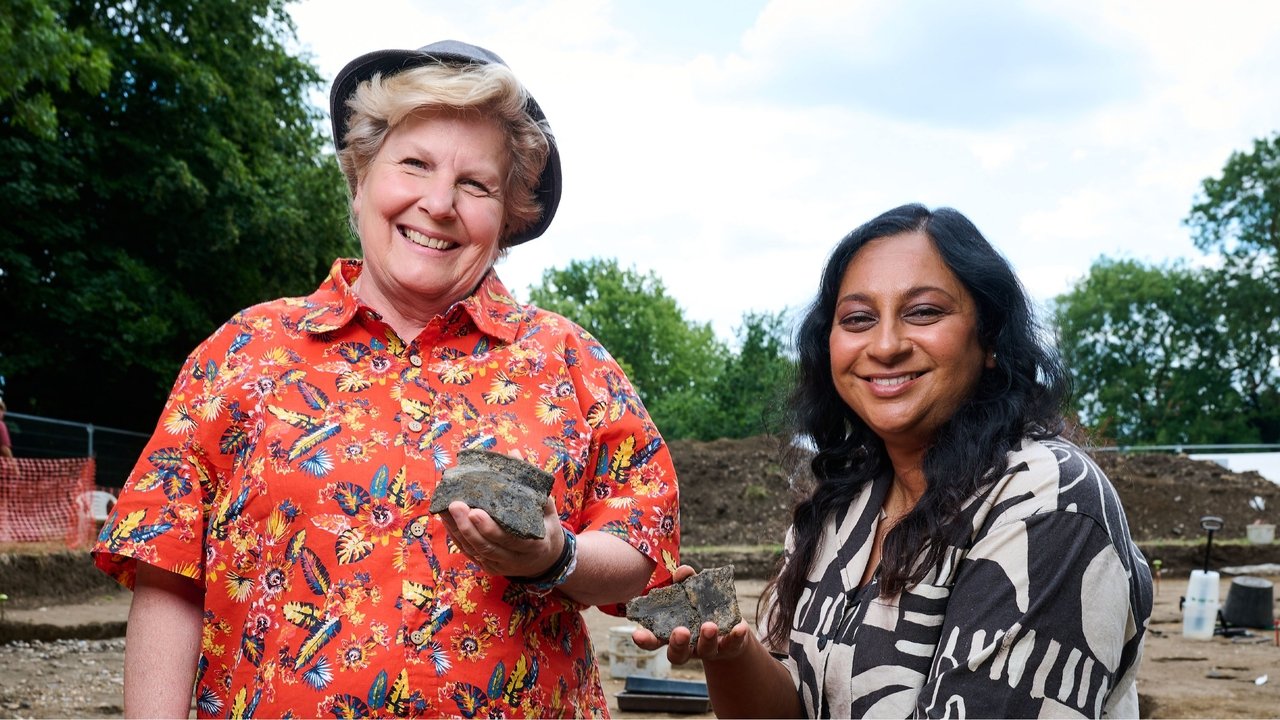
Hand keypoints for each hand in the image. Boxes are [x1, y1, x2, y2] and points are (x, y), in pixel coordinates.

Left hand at [436, 496, 563, 577]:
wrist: (545, 561)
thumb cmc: (545, 528)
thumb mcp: (546, 508)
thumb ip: (530, 484)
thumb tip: (513, 454)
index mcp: (534, 546)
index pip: (509, 539)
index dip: (490, 528)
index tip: (475, 511)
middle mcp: (515, 560)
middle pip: (486, 547)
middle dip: (467, 527)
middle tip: (454, 505)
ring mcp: (499, 566)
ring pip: (474, 550)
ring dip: (457, 530)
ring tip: (444, 509)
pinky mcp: (488, 567)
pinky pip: (469, 553)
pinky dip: (456, 537)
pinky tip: (446, 520)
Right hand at [630, 565, 751, 664]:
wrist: (729, 627)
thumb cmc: (701, 608)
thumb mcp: (692, 594)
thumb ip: (685, 582)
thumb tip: (682, 572)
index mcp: (672, 634)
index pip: (654, 641)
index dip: (645, 640)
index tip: (637, 634)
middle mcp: (688, 646)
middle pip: (677, 654)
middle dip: (678, 644)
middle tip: (681, 631)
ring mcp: (709, 649)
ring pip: (706, 651)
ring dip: (706, 639)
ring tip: (709, 626)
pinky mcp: (730, 647)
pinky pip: (733, 644)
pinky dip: (736, 636)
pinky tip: (740, 627)